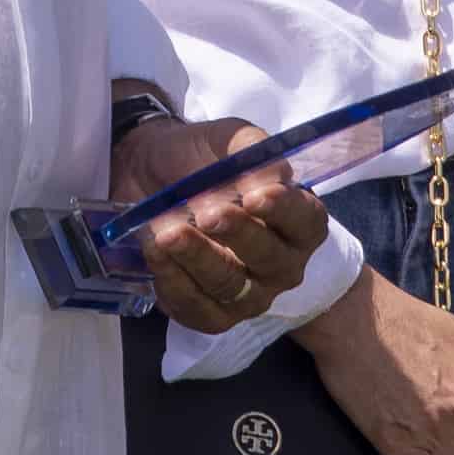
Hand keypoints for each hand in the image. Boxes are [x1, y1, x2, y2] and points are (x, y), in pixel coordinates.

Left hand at [112, 115, 332, 333]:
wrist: (148, 176)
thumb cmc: (199, 159)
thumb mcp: (226, 139)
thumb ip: (250, 148)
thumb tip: (269, 177)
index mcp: (298, 220)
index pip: (306, 221)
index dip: (284, 211)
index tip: (255, 196)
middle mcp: (282, 264)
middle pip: (271, 260)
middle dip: (238, 235)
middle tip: (206, 213)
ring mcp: (249, 295)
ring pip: (230, 286)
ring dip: (197, 257)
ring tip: (166, 232)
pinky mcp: (211, 315)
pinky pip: (196, 309)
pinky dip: (172, 280)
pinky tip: (155, 251)